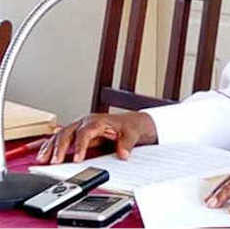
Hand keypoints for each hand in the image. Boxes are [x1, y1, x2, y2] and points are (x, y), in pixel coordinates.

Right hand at [36, 111, 156, 163]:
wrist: (133, 122)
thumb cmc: (131, 126)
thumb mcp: (133, 133)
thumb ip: (127, 143)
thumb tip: (123, 154)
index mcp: (98, 121)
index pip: (85, 132)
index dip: (79, 146)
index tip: (77, 159)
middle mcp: (86, 122)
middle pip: (68, 132)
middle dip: (59, 147)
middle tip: (54, 162)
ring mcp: (80, 127)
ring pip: (61, 134)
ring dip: (50, 147)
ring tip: (42, 160)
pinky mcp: (78, 133)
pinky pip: (61, 138)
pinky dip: (51, 146)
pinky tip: (44, 155)